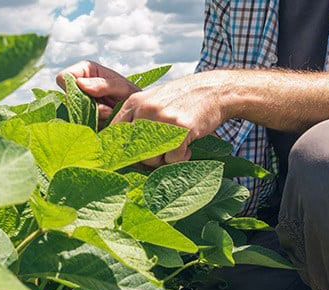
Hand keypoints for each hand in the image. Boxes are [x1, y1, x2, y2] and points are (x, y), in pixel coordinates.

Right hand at [56, 61, 140, 122]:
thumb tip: (80, 83)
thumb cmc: (132, 97)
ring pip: (73, 114)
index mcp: (86, 71)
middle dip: (87, 106)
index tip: (91, 95)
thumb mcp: (123, 88)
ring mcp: (80, 105)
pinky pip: (79, 127)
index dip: (72, 87)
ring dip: (93, 117)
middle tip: (107, 110)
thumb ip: (103, 85)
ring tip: (110, 116)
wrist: (139, 116)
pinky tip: (106, 124)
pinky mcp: (82, 120)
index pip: (63, 77)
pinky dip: (93, 127)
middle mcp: (79, 87)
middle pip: (68, 98)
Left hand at [111, 71, 229, 165]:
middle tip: (162, 153)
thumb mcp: (153, 102)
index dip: (119, 151)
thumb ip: (135, 120)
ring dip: (164, 160)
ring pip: (150, 159)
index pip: (114, 134)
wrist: (215, 90)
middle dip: (146, 159)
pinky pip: (172, 160)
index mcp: (134, 103)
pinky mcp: (180, 129)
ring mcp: (162, 119)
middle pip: (132, 152)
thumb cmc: (182, 101)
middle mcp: (145, 110)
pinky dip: (180, 159)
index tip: (127, 160)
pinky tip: (187, 148)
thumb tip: (119, 152)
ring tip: (176, 147)